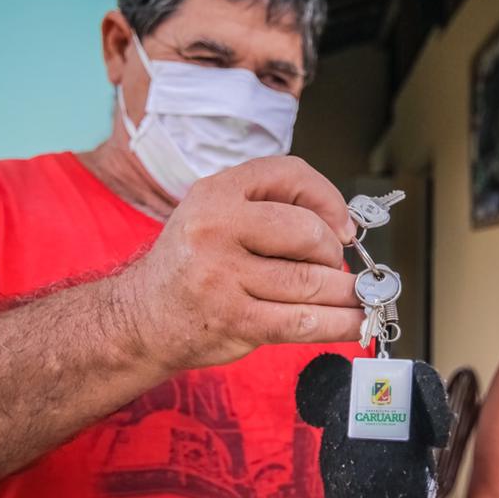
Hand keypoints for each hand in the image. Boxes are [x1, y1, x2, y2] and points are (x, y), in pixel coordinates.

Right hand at [123, 155, 364, 369]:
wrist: (142, 317)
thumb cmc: (191, 266)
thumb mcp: (215, 216)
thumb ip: (269, 209)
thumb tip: (342, 229)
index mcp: (216, 193)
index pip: (289, 175)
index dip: (328, 198)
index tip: (342, 226)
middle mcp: (216, 229)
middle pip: (307, 232)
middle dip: (332, 253)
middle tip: (332, 267)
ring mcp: (223, 277)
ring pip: (310, 281)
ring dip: (345, 292)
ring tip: (357, 296)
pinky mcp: (234, 320)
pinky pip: (303, 321)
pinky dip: (339, 323)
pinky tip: (356, 322)